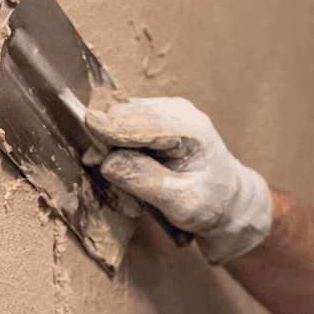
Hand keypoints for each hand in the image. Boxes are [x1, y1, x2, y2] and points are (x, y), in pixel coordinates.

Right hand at [85, 97, 271, 263]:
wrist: (225, 197)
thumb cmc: (210, 201)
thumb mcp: (181, 202)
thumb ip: (145, 181)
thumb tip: (108, 163)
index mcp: (191, 128)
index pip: (142, 122)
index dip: (111, 130)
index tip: (88, 139)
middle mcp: (177, 111)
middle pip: (124, 114)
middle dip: (107, 140)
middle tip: (103, 169)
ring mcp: (165, 110)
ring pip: (120, 117)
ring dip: (110, 142)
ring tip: (120, 171)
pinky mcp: (154, 116)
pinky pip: (123, 122)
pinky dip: (117, 142)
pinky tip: (127, 162)